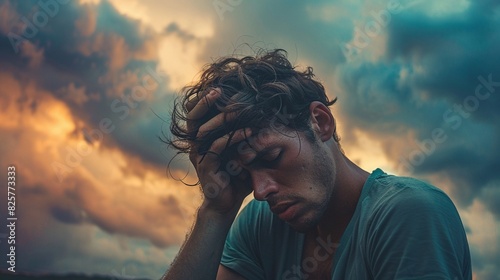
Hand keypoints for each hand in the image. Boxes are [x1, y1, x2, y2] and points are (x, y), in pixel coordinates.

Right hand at [186, 89, 252, 214]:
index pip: (197, 115)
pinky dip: (232, 138)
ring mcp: (200, 157)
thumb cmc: (236, 174)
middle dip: (204, 103)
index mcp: (202, 139)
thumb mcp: (241, 150)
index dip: (203, 100)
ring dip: (223, 118)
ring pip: (205, 131)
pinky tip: (248, 131)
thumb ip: (244, 133)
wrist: (228, 202)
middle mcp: (197, 146)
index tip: (217, 86)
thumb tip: (263, 111)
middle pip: (193, 119)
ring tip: (239, 107)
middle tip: (217, 90)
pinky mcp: (207, 168)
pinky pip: (218, 148)